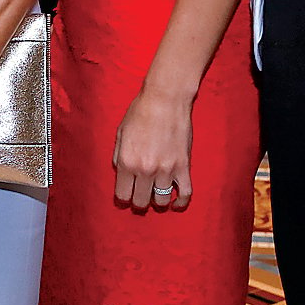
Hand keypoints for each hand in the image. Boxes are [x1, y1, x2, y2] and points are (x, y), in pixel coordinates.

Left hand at [113, 85, 191, 210]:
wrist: (165, 100)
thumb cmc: (140, 113)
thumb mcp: (120, 133)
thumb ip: (118, 156)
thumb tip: (120, 173)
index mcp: (127, 162)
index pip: (123, 195)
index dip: (123, 197)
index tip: (126, 195)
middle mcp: (145, 169)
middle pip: (141, 202)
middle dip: (139, 201)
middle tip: (140, 196)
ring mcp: (166, 170)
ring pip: (162, 201)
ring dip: (158, 201)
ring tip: (156, 195)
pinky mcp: (184, 167)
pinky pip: (186, 194)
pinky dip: (181, 203)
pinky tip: (176, 203)